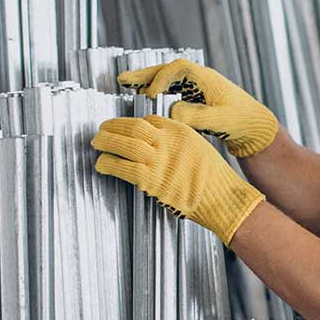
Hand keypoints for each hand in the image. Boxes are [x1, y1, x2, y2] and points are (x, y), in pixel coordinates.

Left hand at [92, 115, 265, 244]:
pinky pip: (122, 167)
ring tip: (96, 144)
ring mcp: (159, 160)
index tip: (121, 128)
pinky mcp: (152, 180)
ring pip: (123, 143)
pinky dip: (108, 164)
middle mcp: (168, 142)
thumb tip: (156, 144)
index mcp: (180, 131)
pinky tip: (102, 165)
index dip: (130, 123)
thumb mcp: (198, 148)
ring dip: (105, 143)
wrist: (222, 198)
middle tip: (101, 130)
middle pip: (132, 127)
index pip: (148, 120)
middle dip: (112, 127)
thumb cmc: (214, 179)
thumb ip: (177, 143)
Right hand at [117, 59, 278, 157]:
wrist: (255, 126)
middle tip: (123, 80)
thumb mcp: (219, 121)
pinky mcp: (197, 96)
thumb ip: (195, 116)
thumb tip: (171, 111)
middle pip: (168, 69)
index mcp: (206, 79)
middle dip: (145, 74)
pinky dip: (158, 89)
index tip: (149, 95)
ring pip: (168, 78)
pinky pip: (172, 88)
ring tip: (127, 85)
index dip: (160, 79)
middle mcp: (200, 78)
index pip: (177, 70)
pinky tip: (146, 97)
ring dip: (148, 80)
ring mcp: (198, 86)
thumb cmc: (241, 122)